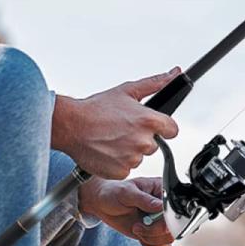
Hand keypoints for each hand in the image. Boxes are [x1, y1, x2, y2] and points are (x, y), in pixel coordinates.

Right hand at [51, 68, 181, 178]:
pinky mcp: (121, 171)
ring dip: (129, 150)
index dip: (162, 127)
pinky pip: (126, 168)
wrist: (71, 126)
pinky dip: (118, 162)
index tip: (150, 126)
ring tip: (112, 139)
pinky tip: (107, 150)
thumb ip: (155, 83)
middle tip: (123, 129)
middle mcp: (143, 142)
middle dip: (142, 138)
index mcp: (148, 121)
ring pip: (139, 157)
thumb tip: (173, 74)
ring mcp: (132, 159)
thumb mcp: (127, 90)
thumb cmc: (95, 109)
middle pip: (154, 144)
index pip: (172, 130)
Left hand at [78, 176, 173, 245]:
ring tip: (136, 229)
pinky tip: (141, 237)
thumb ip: (144, 200)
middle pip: (174, 226)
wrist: (103, 204)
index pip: (175, 207)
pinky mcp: (155, 233)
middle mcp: (165, 206)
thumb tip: (160, 206)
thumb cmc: (114, 192)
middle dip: (154, 231)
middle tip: (137, 226)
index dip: (165, 218)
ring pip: (169, 238)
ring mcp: (161, 220)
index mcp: (162, 190)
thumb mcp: (127, 192)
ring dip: (151, 239)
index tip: (149, 220)